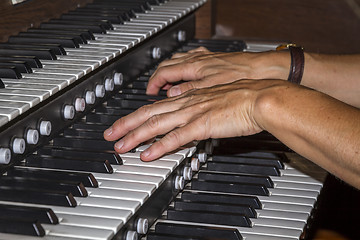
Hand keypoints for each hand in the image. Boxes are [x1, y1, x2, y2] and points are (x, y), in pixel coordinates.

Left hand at [104, 79, 283, 160]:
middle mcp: (187, 103)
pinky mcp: (203, 125)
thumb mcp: (215, 101)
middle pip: (148, 113)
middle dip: (126, 125)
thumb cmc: (242, 99)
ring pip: (156, 124)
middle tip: (110, 135)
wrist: (261, 97)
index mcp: (189, 98)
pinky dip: (159, 146)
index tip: (123, 125)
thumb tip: (188, 120)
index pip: (156, 107)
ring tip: (120, 146)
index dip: (136, 116)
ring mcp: (193, 113)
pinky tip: (147, 154)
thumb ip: (199, 110)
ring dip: (135, 136)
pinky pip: (176, 137)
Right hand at [146, 47, 289, 96]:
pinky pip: (192, 62)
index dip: (153, 83)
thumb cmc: (242, 76)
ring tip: (167, 85)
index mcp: (194, 67)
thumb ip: (189, 90)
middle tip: (155, 90)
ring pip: (179, 62)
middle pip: (167, 66)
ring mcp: (206, 60)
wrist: (265, 69)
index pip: (164, 72)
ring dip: (169, 73)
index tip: (149, 92)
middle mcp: (198, 61)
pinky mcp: (215, 63)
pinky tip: (188, 76)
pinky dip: (184, 69)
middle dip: (157, 78)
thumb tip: (172, 96)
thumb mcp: (212, 88)